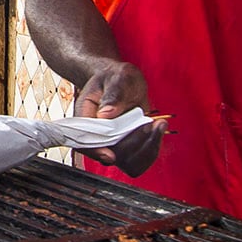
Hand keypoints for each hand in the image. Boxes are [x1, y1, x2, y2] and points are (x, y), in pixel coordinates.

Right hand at [74, 61, 163, 175]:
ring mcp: (113, 144)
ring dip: (146, 148)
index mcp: (85, 118)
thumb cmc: (115, 78)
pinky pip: (140, 162)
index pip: (83, 143)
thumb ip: (113, 94)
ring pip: (127, 163)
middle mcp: (97, 136)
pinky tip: (158, 129)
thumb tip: (106, 114)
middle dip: (132, 143)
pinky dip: (152, 149)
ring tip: (156, 125)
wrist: (122, 82)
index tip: (111, 155)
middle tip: (148, 123)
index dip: (96, 152)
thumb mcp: (117, 78)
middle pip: (110, 156)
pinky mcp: (128, 148)